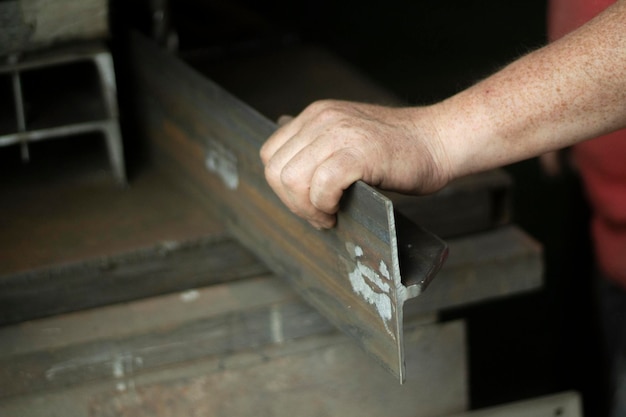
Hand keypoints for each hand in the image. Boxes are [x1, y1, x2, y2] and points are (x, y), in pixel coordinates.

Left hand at [260, 100, 451, 228]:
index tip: (307, 202)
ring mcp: (339, 133)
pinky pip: (321, 184)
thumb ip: (318, 153)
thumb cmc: (398, 150)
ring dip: (308, 207)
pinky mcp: (358, 151)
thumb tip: (291, 186)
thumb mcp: (347, 139)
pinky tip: (340, 209)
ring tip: (330, 214)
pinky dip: (325, 205)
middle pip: (276, 171)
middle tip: (320, 215)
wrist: (439, 140)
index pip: (271, 155)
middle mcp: (322, 118)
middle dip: (293, 203)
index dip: (284, 187)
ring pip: (292, 180)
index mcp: (315, 115)